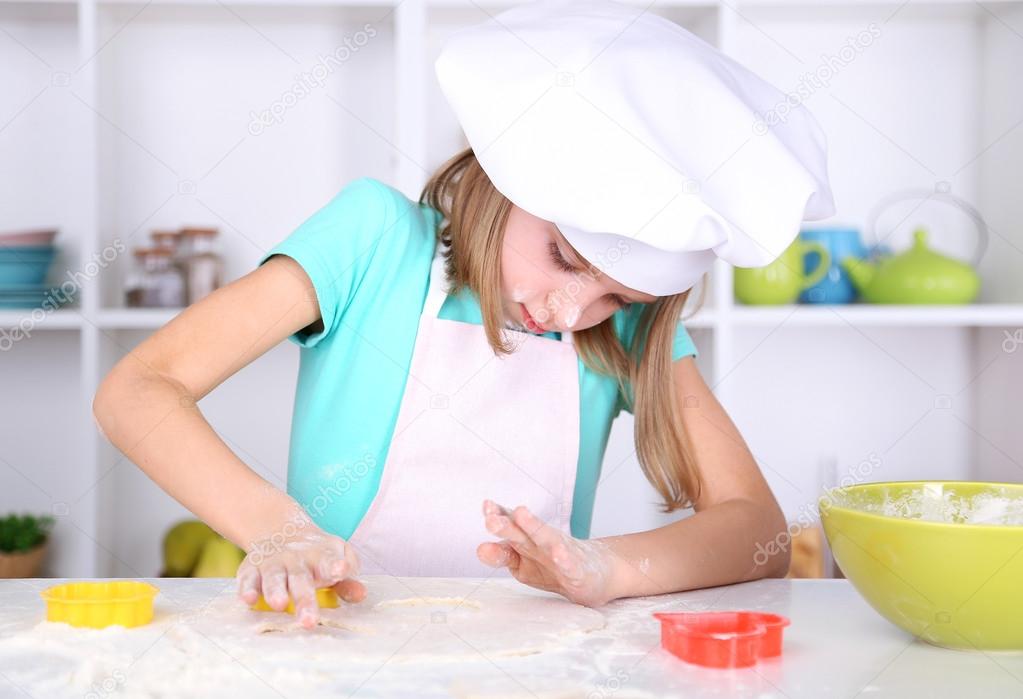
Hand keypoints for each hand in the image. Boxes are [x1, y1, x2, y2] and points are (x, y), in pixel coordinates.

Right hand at [236, 516, 365, 628]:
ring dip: (276, 591)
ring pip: (274, 577)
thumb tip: (361, 595)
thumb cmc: (316, 555)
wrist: (280, 529)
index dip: (335, 566)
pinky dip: (247, 588)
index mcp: (320, 556)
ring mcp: (273, 563)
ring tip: (279, 604)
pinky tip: (249, 600)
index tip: (340, 570)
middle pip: (301, 579)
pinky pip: (247, 579)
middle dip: (304, 599)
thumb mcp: (336, 559)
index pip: (328, 561)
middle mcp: (296, 559)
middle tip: (309, 620)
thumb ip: (348, 580)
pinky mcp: (251, 568)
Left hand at [476, 499, 617, 606]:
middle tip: (490, 519)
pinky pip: (570, 564)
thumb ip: (502, 554)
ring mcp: (560, 554)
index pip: (510, 526)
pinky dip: (565, 558)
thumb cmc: (554, 565)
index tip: (487, 508)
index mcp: (526, 542)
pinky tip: (558, 554)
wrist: (597, 573)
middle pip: (522, 531)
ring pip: (545, 538)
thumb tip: (480, 549)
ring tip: (520, 513)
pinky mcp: (577, 570)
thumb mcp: (523, 563)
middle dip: (506, 524)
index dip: (499, 517)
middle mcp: (541, 543)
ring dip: (533, 525)